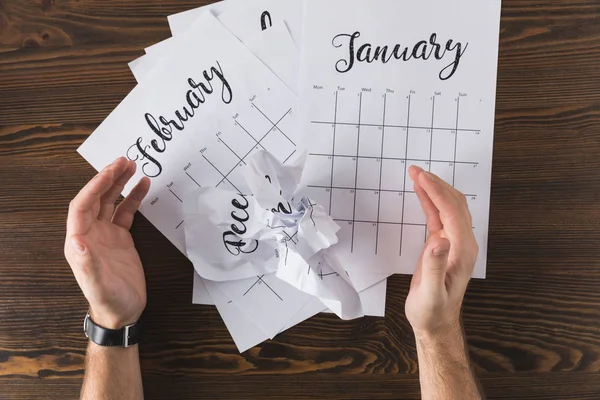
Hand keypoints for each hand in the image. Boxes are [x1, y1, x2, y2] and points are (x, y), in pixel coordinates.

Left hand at [65, 157, 150, 328]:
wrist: (124, 312)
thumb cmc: (110, 301)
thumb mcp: (98, 286)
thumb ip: (87, 264)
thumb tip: (76, 240)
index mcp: (79, 242)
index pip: (82, 206)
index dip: (94, 187)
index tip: (110, 172)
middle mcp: (90, 233)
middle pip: (96, 198)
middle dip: (108, 178)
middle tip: (123, 161)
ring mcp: (106, 234)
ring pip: (110, 201)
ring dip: (119, 183)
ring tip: (132, 166)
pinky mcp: (120, 237)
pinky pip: (125, 211)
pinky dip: (133, 198)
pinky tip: (143, 185)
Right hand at [405, 166, 477, 338]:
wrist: (435, 324)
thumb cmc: (432, 312)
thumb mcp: (431, 293)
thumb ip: (435, 267)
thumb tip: (439, 240)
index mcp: (462, 251)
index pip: (451, 212)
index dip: (436, 192)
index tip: (420, 177)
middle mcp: (463, 243)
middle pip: (454, 204)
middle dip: (436, 184)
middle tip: (416, 170)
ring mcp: (454, 243)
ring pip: (448, 207)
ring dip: (434, 189)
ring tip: (417, 175)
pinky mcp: (444, 245)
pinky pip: (439, 217)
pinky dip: (430, 202)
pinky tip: (421, 192)